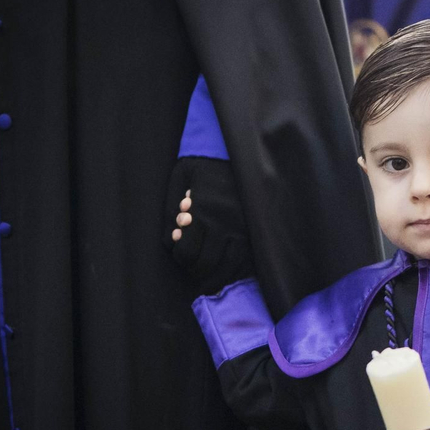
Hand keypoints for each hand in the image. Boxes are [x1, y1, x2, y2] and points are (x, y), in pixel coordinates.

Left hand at [167, 157, 251, 296]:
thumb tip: (170, 241)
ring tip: (207, 279)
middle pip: (207, 264)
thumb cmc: (205, 164)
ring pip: (230, 267)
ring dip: (215, 277)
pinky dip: (236, 272)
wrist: (242, 150)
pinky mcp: (259, 230)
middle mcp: (226, 223)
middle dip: (195, 270)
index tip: (181, 251)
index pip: (187, 252)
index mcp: (204, 210)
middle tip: (192, 267)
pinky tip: (227, 271)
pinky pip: (248, 261)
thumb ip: (170, 209)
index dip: (180, 256)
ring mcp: (246, 228)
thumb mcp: (180, 178)